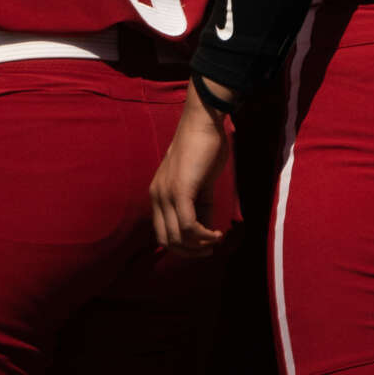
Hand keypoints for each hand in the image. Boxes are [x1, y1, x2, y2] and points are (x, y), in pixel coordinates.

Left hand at [149, 88, 230, 256]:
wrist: (202, 122)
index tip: (204, 246)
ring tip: (215, 241)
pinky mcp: (180, 191)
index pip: (162, 234)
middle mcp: (157, 197)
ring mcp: (166, 194)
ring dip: (198, 246)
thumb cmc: (204, 148)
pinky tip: (216, 234)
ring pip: (177, 237)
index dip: (182, 247)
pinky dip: (203, 236)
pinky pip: (188, 225)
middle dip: (189, 252)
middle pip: (166, 241)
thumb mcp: (200, 183)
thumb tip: (205, 231)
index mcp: (158, 195)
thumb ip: (199, 207)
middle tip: (210, 249)